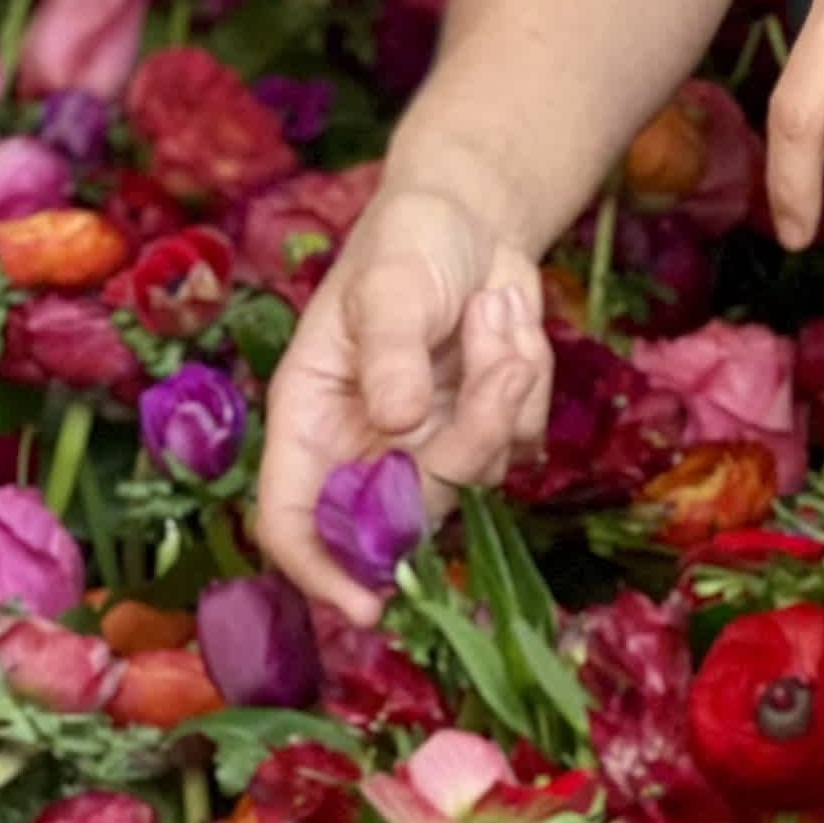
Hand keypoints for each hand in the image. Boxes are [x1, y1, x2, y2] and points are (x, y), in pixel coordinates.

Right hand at [251, 181, 552, 625]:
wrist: (470, 216)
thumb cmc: (406, 241)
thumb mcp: (389, 283)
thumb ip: (391, 352)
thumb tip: (400, 422)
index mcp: (310, 418)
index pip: (292, 522)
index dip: (321, 573)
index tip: (369, 606)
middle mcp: (363, 446)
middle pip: (408, 508)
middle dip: (467, 441)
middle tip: (498, 359)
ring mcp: (428, 445)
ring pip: (477, 476)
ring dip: (503, 390)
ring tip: (493, 309)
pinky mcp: (485, 433)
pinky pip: (524, 444)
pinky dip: (530, 383)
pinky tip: (506, 323)